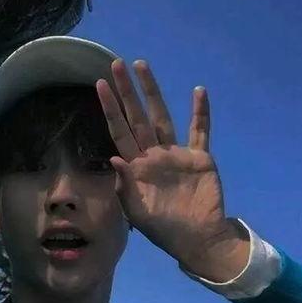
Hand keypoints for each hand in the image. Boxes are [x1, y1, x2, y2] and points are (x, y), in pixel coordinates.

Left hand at [96, 59, 249, 280]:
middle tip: (117, 64)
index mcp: (136, 167)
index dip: (110, 109)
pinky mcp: (199, 158)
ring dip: (154, 93)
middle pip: (138, 117)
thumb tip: (112, 158)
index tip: (100, 85)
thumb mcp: (137, 212)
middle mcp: (153, 154)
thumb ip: (124, 186)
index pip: (119, 132)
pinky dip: (200, 114)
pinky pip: (200, 132)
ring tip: (144, 68)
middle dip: (127, 92)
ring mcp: (176, 154)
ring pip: (163, 117)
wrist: (196, 238)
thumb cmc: (163, 228)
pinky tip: (198, 92)